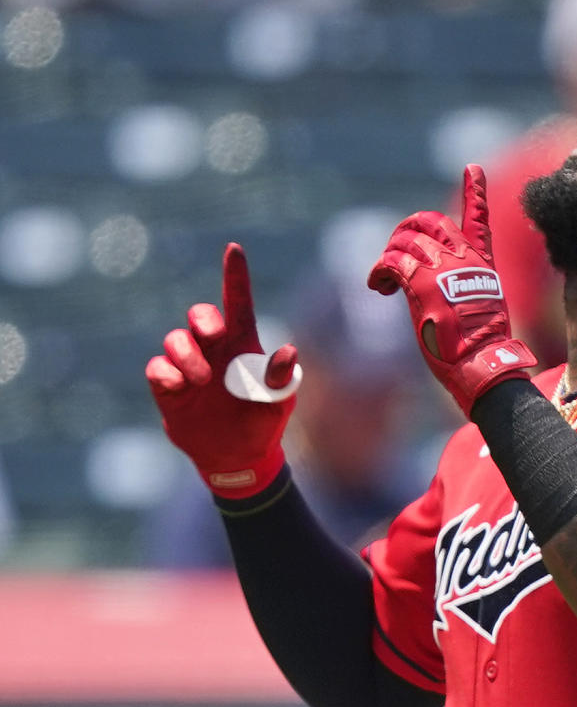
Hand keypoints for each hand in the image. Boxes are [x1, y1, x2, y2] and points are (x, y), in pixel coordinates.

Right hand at [145, 243, 300, 497]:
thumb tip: (289, 350)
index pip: (237, 303)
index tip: (234, 250)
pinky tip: (179, 386)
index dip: (235, 276)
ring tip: (200, 380)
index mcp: (242, 345)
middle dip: (203, 319)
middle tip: (213, 337)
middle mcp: (213, 350)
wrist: (236, 457)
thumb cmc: (262, 423)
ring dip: (186, 354)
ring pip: (175, 339)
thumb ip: (282, 377)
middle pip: (200, 315)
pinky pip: (157, 366)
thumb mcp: (279, 403)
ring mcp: (188, 366)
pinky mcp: (168, 386)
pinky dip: (166, 372)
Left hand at [368, 164, 536, 414]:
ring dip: (389, 256)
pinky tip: (379, 287)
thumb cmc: (481, 349)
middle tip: (395, 254)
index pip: (479, 221)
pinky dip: (379, 272)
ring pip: (406, 240)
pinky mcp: (422, 281)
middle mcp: (463, 258)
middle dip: (407, 230)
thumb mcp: (479, 312)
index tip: (472, 168)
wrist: (482, 361)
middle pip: (430, 221)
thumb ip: (460, 291)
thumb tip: (438, 299)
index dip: (476, 192)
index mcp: (483, 264)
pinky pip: (392, 262)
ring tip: (385, 281)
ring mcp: (443, 267)